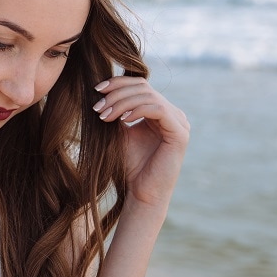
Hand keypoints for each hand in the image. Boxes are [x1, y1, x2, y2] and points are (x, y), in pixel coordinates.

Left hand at [92, 76, 189, 207]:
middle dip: (117, 94)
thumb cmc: (131, 166)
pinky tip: (123, 119)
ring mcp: (179, 122)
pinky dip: (138, 110)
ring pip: (149, 97)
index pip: (140, 85)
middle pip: (143, 88)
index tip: (96, 90)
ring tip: (104, 115)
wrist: (142, 193)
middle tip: (97, 107)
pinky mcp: (180, 133)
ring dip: (122, 103)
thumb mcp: (120, 133)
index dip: (118, 83)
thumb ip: (116, 112)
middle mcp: (173, 114)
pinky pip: (158, 110)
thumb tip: (101, 90)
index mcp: (160, 111)